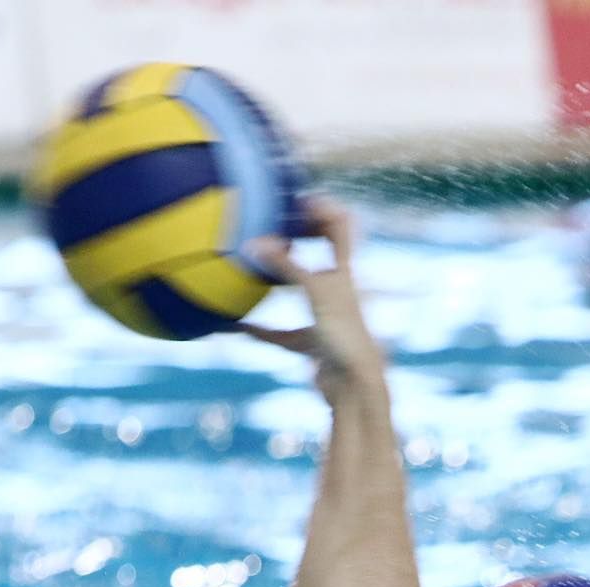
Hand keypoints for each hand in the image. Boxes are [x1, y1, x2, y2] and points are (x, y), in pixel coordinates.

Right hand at [240, 199, 385, 402]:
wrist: (354, 385)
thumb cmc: (343, 333)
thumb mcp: (315, 292)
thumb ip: (286, 266)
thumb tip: (254, 241)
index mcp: (344, 272)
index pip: (339, 227)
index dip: (322, 208)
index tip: (294, 199)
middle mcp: (336, 291)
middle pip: (321, 254)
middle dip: (300, 238)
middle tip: (270, 224)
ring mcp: (325, 317)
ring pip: (298, 293)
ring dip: (278, 280)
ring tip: (252, 266)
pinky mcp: (313, 343)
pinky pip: (281, 333)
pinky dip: (260, 329)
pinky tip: (235, 328)